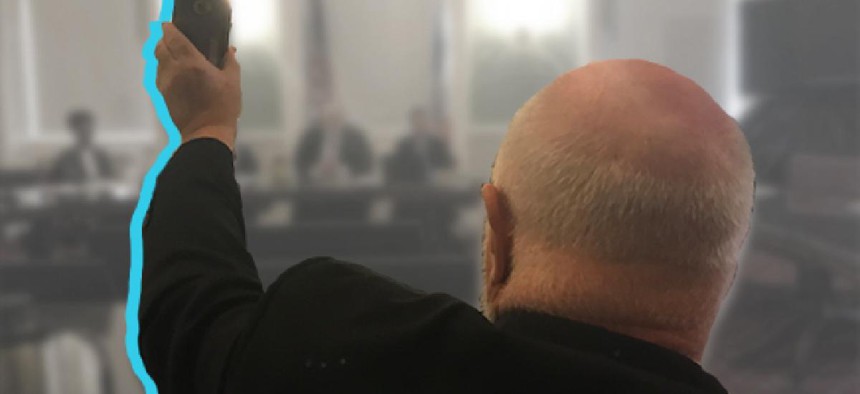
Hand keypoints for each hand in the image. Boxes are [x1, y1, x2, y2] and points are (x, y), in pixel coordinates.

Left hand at [155, 23, 241, 149]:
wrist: (206, 134)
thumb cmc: (222, 107)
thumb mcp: (233, 83)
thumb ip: (230, 62)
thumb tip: (229, 50)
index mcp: (192, 63)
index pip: (174, 38)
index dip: (169, 29)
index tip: (170, 26)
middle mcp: (174, 70)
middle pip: (160, 47)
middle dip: (164, 40)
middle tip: (173, 40)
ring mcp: (165, 83)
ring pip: (157, 61)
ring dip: (163, 55)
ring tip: (174, 57)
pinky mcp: (162, 96)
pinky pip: (159, 76)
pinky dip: (163, 70)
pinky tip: (174, 75)